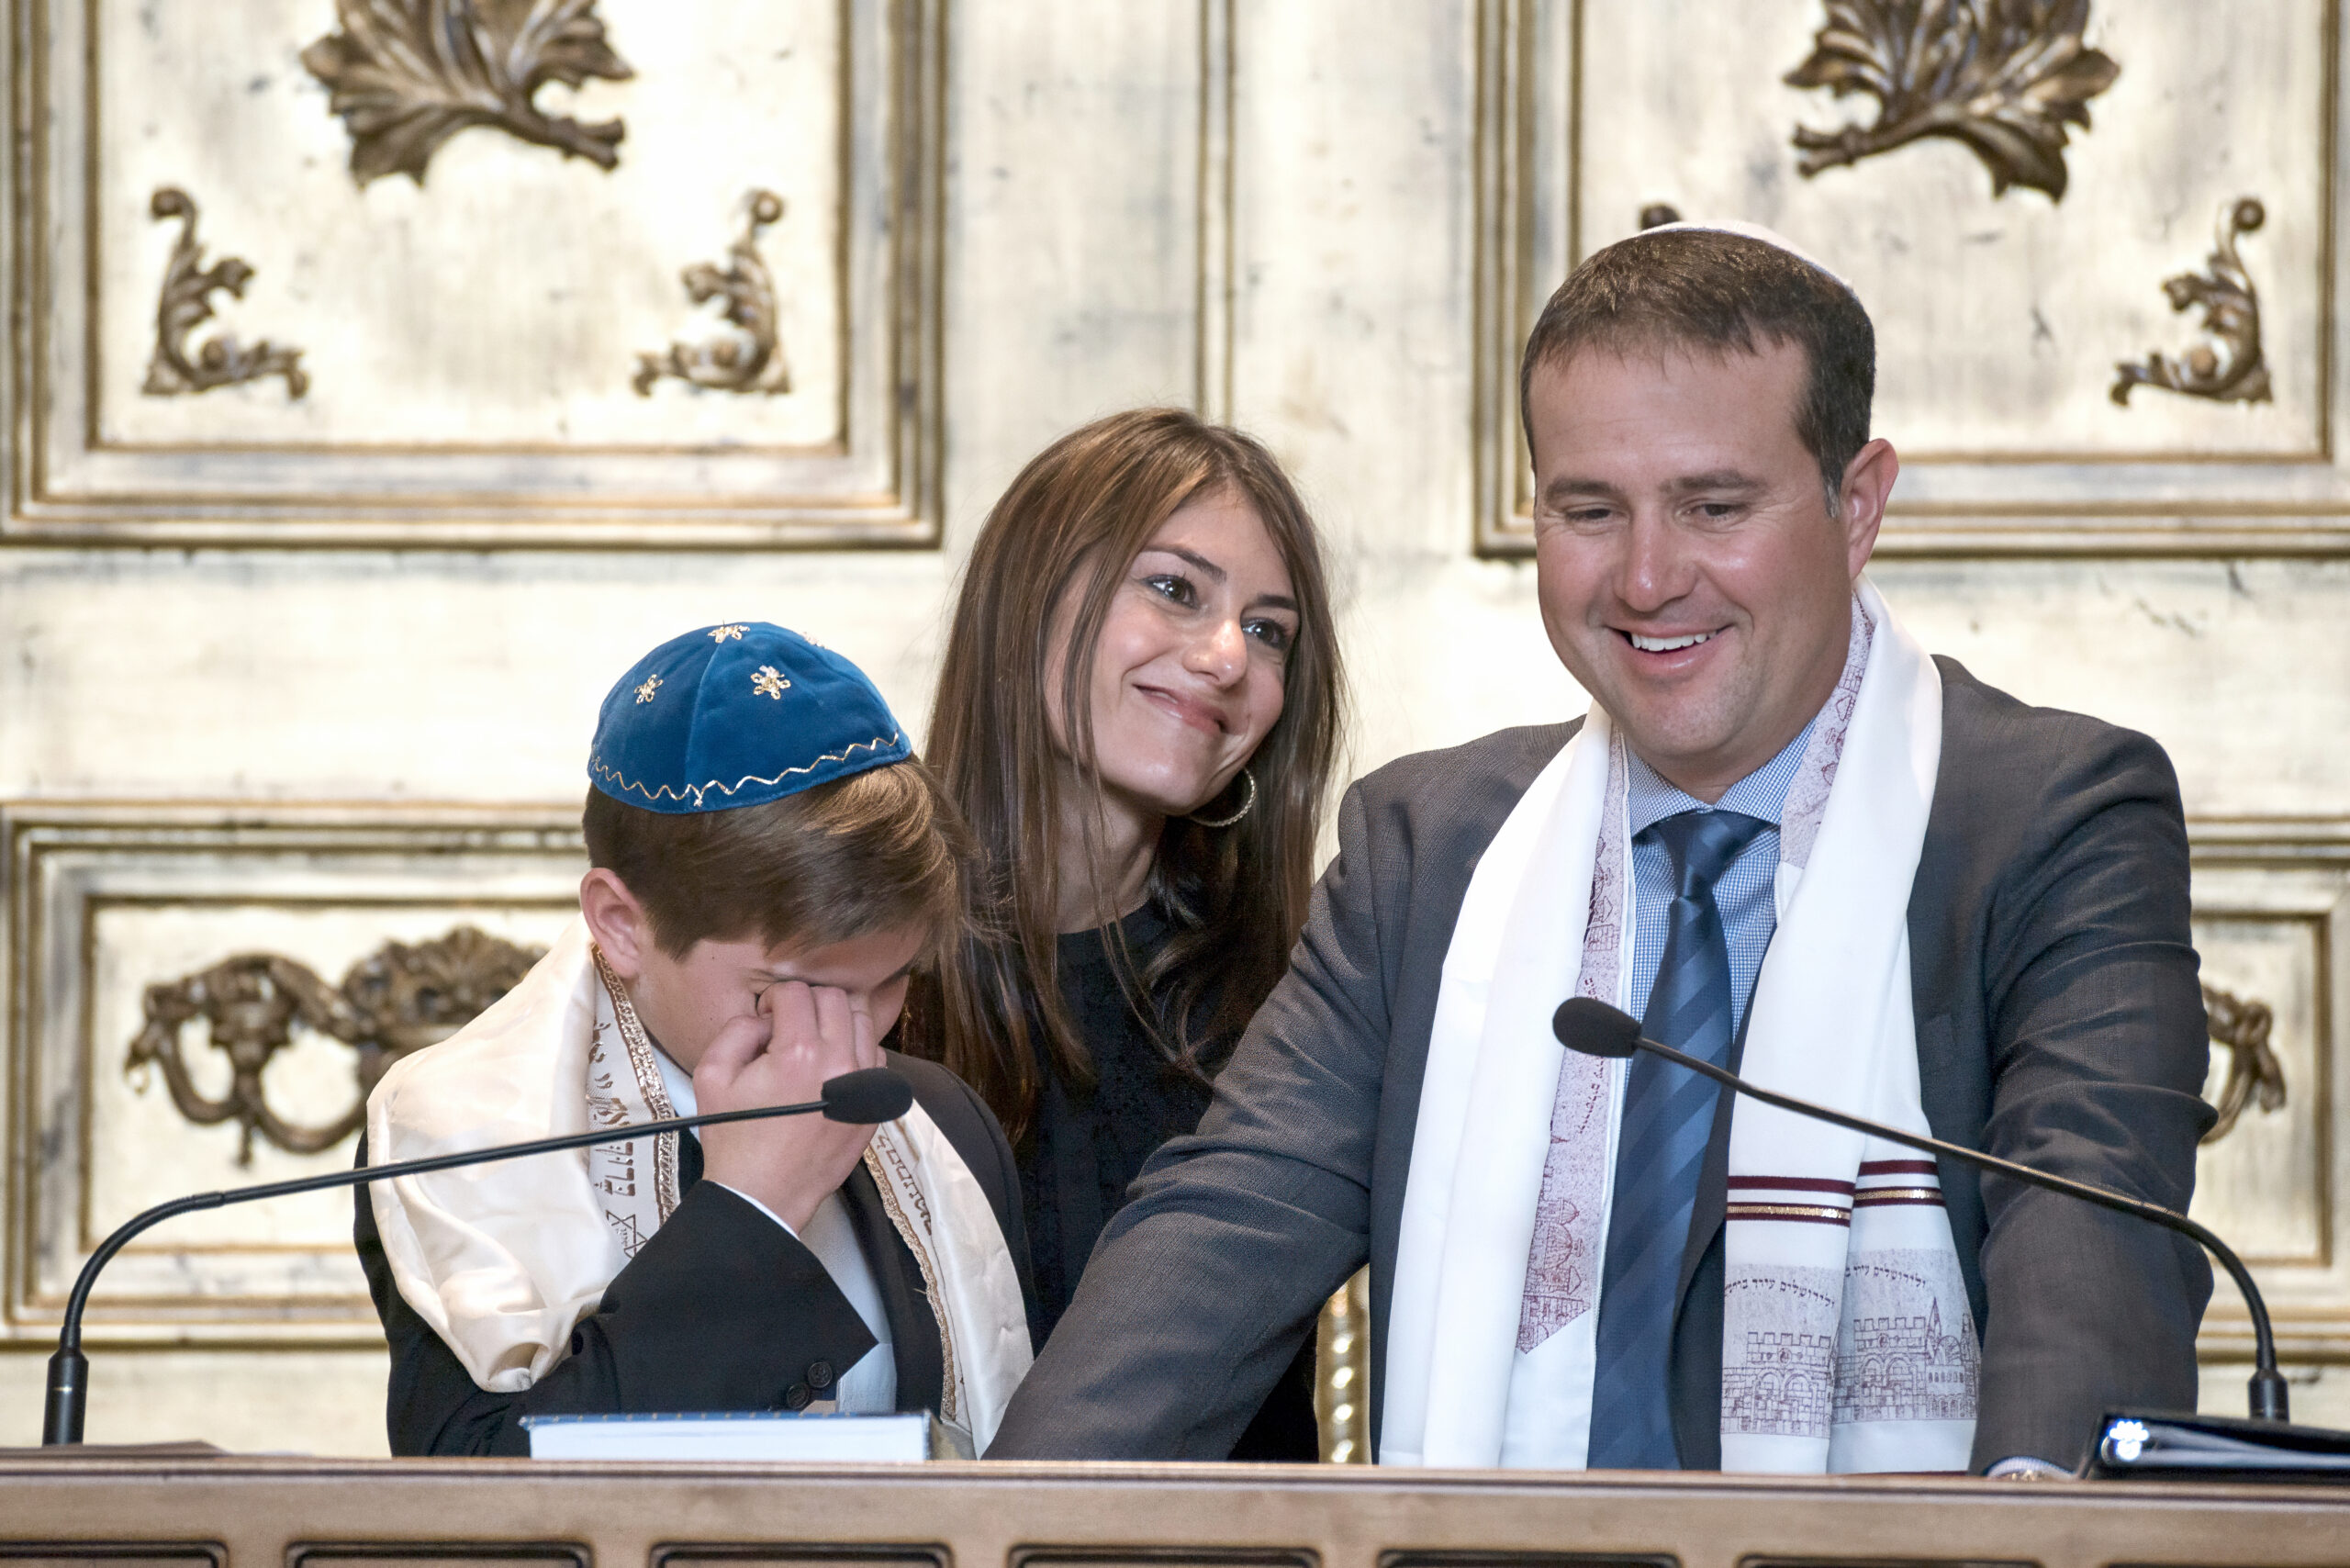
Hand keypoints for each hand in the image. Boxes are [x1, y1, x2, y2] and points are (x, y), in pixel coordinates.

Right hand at [693, 979, 884, 1232]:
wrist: (763, 1195)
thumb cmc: (735, 1139)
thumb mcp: (712, 1076)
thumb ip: (738, 1029)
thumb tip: (767, 1016)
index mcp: (798, 1053)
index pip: (797, 993)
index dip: (775, 998)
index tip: (767, 1018)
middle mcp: (839, 1064)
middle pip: (835, 999)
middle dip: (807, 1003)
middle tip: (788, 1026)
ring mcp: (863, 1086)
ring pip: (863, 1023)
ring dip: (836, 1023)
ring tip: (812, 1044)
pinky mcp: (874, 1106)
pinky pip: (877, 1059)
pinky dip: (857, 1052)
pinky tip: (832, 1068)